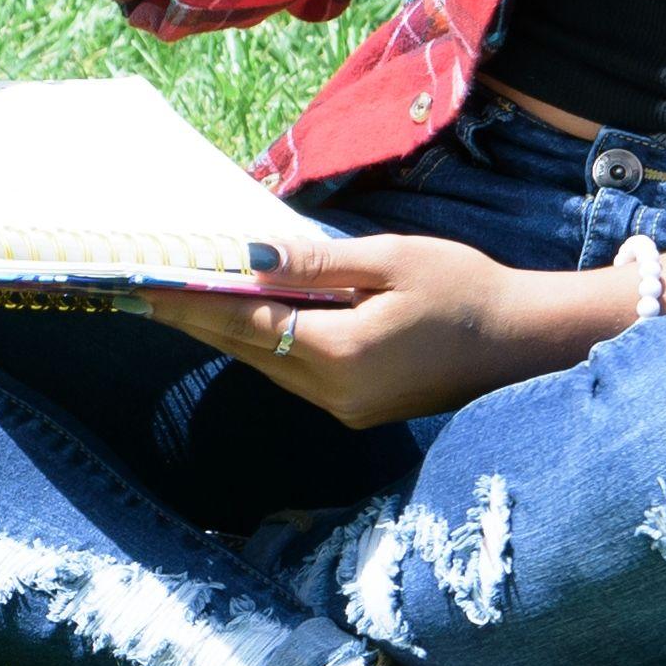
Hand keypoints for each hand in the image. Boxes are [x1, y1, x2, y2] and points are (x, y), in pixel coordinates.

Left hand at [139, 232, 617, 428]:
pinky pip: (293, 373)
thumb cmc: (465, 287)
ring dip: (225, 334)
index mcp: (341, 352)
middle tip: (140, 291)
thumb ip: (316, 263)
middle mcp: (334, 392)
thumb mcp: (390, 259)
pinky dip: (263, 345)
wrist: (525, 344)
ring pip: (266, 364)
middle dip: (193, 320)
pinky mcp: (358, 409)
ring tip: (177, 302)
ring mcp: (346, 407)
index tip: (143, 286)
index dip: (190, 303)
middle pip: (246, 349)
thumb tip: (248, 256)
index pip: (244, 322)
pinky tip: (241, 321)